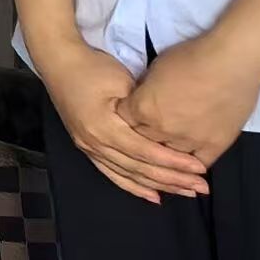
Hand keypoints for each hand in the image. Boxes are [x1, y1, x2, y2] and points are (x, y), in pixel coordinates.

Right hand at [43, 38, 215, 201]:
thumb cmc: (92, 67)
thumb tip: (164, 130)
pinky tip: (153, 196)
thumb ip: (141, 109)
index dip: (173, 162)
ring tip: (185, 192)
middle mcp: (95, 144)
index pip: (145, 151)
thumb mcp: (122, 81)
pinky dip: (133, 186)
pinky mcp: (88, 148)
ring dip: (157, 186)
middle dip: (172, 180)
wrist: (59, 63)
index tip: (200, 167)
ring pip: (128, 175)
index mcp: (104, 127)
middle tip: (200, 187)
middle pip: (139, 168)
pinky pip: (113, 174)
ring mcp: (89, 148)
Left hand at [121, 32, 259, 171]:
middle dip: (144, 136)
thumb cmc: (193, 56)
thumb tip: (144, 98)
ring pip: (169, 158)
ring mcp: (188, 141)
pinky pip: (199, 164)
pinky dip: (193, 165)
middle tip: (151, 131)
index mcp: (142, 108)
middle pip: (142, 142)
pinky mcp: (214, 146)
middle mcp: (161, 130)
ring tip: (171, 148)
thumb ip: (146, 89)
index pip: (124, 121)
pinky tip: (191, 164)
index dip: (127, 117)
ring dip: (168, 153)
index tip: (131, 115)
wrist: (232, 61)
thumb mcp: (156, 67)